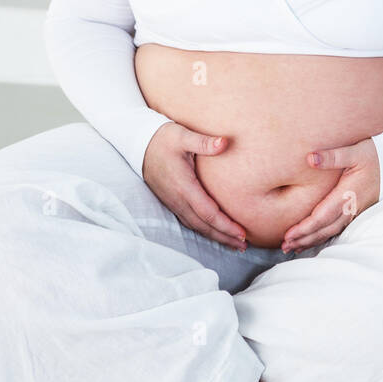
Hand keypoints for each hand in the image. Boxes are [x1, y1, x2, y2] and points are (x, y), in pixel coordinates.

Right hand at [142, 122, 246, 251]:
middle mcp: (178, 199)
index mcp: (184, 186)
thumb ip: (203, 142)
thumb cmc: (163, 139)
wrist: (138, 144)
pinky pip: (190, 221)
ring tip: (234, 244)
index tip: (242, 233)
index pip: (208, 213)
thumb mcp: (182, 135)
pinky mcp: (171, 202)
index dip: (225, 225)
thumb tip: (224, 142)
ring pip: (196, 226)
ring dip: (215, 236)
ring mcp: (173, 202)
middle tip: (243, 246)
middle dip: (224, 237)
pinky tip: (214, 232)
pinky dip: (204, 230)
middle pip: (204, 225)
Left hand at [281, 137, 380, 253]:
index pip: (321, 217)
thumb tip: (310, 158)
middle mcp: (350, 207)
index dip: (304, 228)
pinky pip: (338, 228)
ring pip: (331, 231)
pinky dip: (324, 235)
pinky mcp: (357, 210)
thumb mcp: (354, 151)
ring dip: (312, 240)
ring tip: (294, 247)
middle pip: (324, 229)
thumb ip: (332, 156)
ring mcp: (355, 211)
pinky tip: (315, 238)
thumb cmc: (375, 155)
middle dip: (304, 239)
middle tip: (285, 247)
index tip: (288, 235)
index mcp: (346, 195)